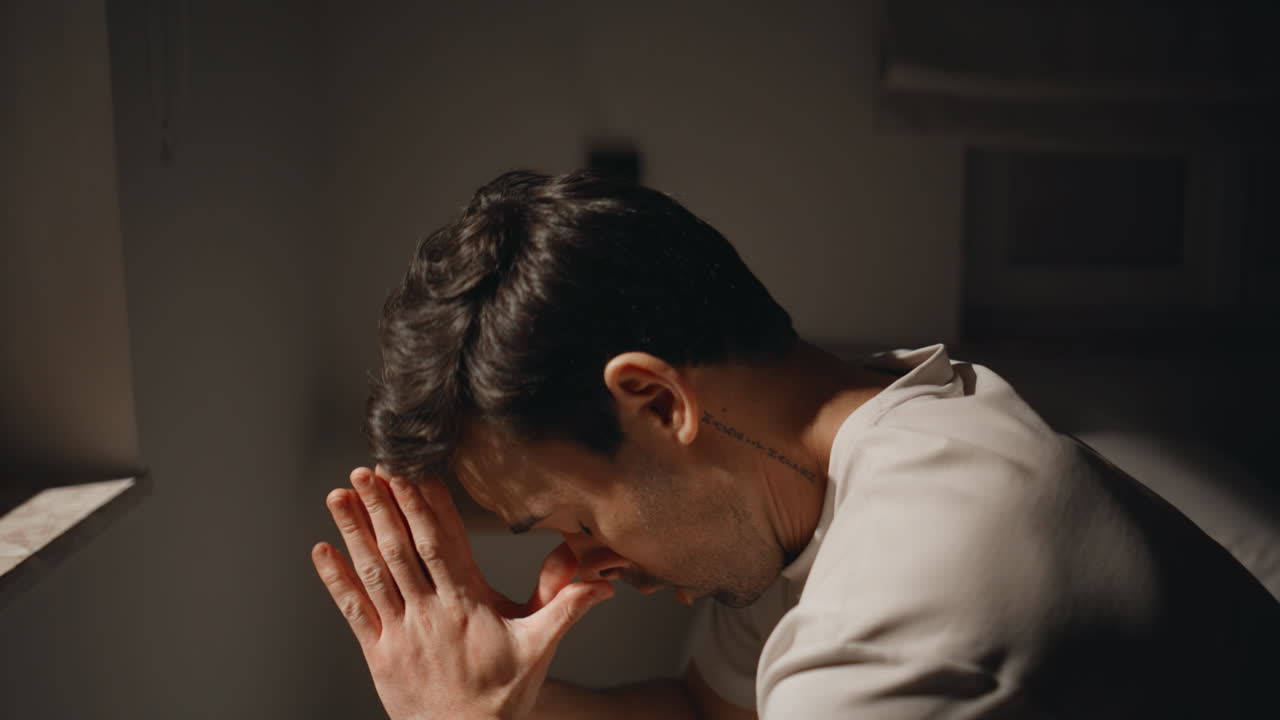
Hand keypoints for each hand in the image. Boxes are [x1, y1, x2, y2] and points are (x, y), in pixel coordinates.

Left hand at [312, 465, 613, 719]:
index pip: (445, 543)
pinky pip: (352, 610)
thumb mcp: (539, 647)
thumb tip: (601, 584)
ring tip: (341, 494)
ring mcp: (400, 631)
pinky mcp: (378, 652)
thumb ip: (566, 608)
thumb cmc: (501, 695)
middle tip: (370, 469)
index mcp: (467, 604)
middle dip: (385, 506)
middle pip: (403, 549)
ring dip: (355, 530)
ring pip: (374, 571)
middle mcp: (430, 612)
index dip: (428, 505)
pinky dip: (335, 579)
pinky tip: (322, 549)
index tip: (414, 473)